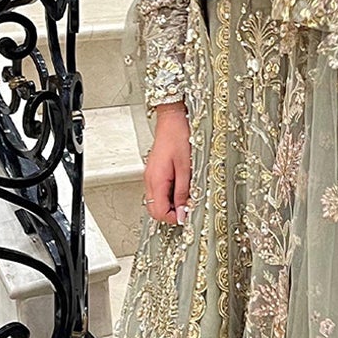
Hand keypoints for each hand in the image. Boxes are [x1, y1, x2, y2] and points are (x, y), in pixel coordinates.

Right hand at [144, 103, 190, 225]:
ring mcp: (150, 176)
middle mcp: (149, 180)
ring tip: (187, 195)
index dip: (174, 218)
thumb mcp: (187, 168)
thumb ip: (183, 192)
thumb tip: (183, 212)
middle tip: (188, 208)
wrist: (172, 119)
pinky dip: (169, 194)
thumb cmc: (179, 137)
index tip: (187, 215)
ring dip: (171, 204)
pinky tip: (181, 187)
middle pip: (155, 209)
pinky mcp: (155, 172)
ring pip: (156, 201)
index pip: (158, 212)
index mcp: (156, 180)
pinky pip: (159, 191)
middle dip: (171, 213)